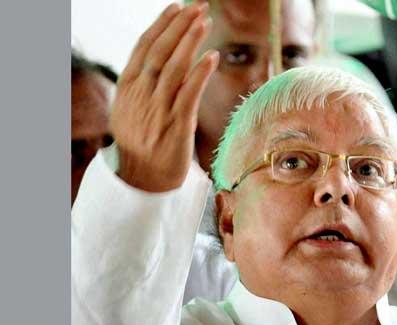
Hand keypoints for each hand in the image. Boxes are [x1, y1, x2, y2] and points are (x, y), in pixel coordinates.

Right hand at [111, 2, 218, 191]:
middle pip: (160, 52)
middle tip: (197, 6)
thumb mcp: (131, 111)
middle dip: (179, 26)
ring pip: (174, 68)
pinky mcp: (176, 126)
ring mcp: (158, 110)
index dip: (161, 26)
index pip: (145, 48)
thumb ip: (143, 87)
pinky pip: (189, 95)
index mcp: (128, 88)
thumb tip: (160, 63)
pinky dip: (200, 74)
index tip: (176, 7)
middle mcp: (141, 96)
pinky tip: (211, 57)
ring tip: (204, 21)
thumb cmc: (142, 144)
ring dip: (190, 42)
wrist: (143, 179)